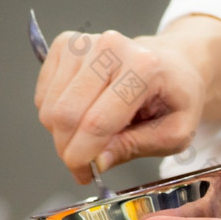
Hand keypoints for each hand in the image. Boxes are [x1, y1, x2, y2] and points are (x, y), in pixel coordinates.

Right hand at [34, 16, 220, 182]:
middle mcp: (110, 47)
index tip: (85, 176)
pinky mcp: (65, 45)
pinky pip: (43, 96)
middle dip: (69, 150)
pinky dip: (56, 116)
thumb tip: (97, 161)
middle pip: (66, 114)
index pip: (97, 122)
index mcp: (143, 68)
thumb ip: (135, 147)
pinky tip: (83, 115)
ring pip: (50, 107)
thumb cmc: (177, 97)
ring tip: (91, 137)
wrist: (175, 64)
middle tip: (84, 165)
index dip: (84, 157)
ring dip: (63, 134)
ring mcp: (84, 43)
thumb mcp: (174, 134)